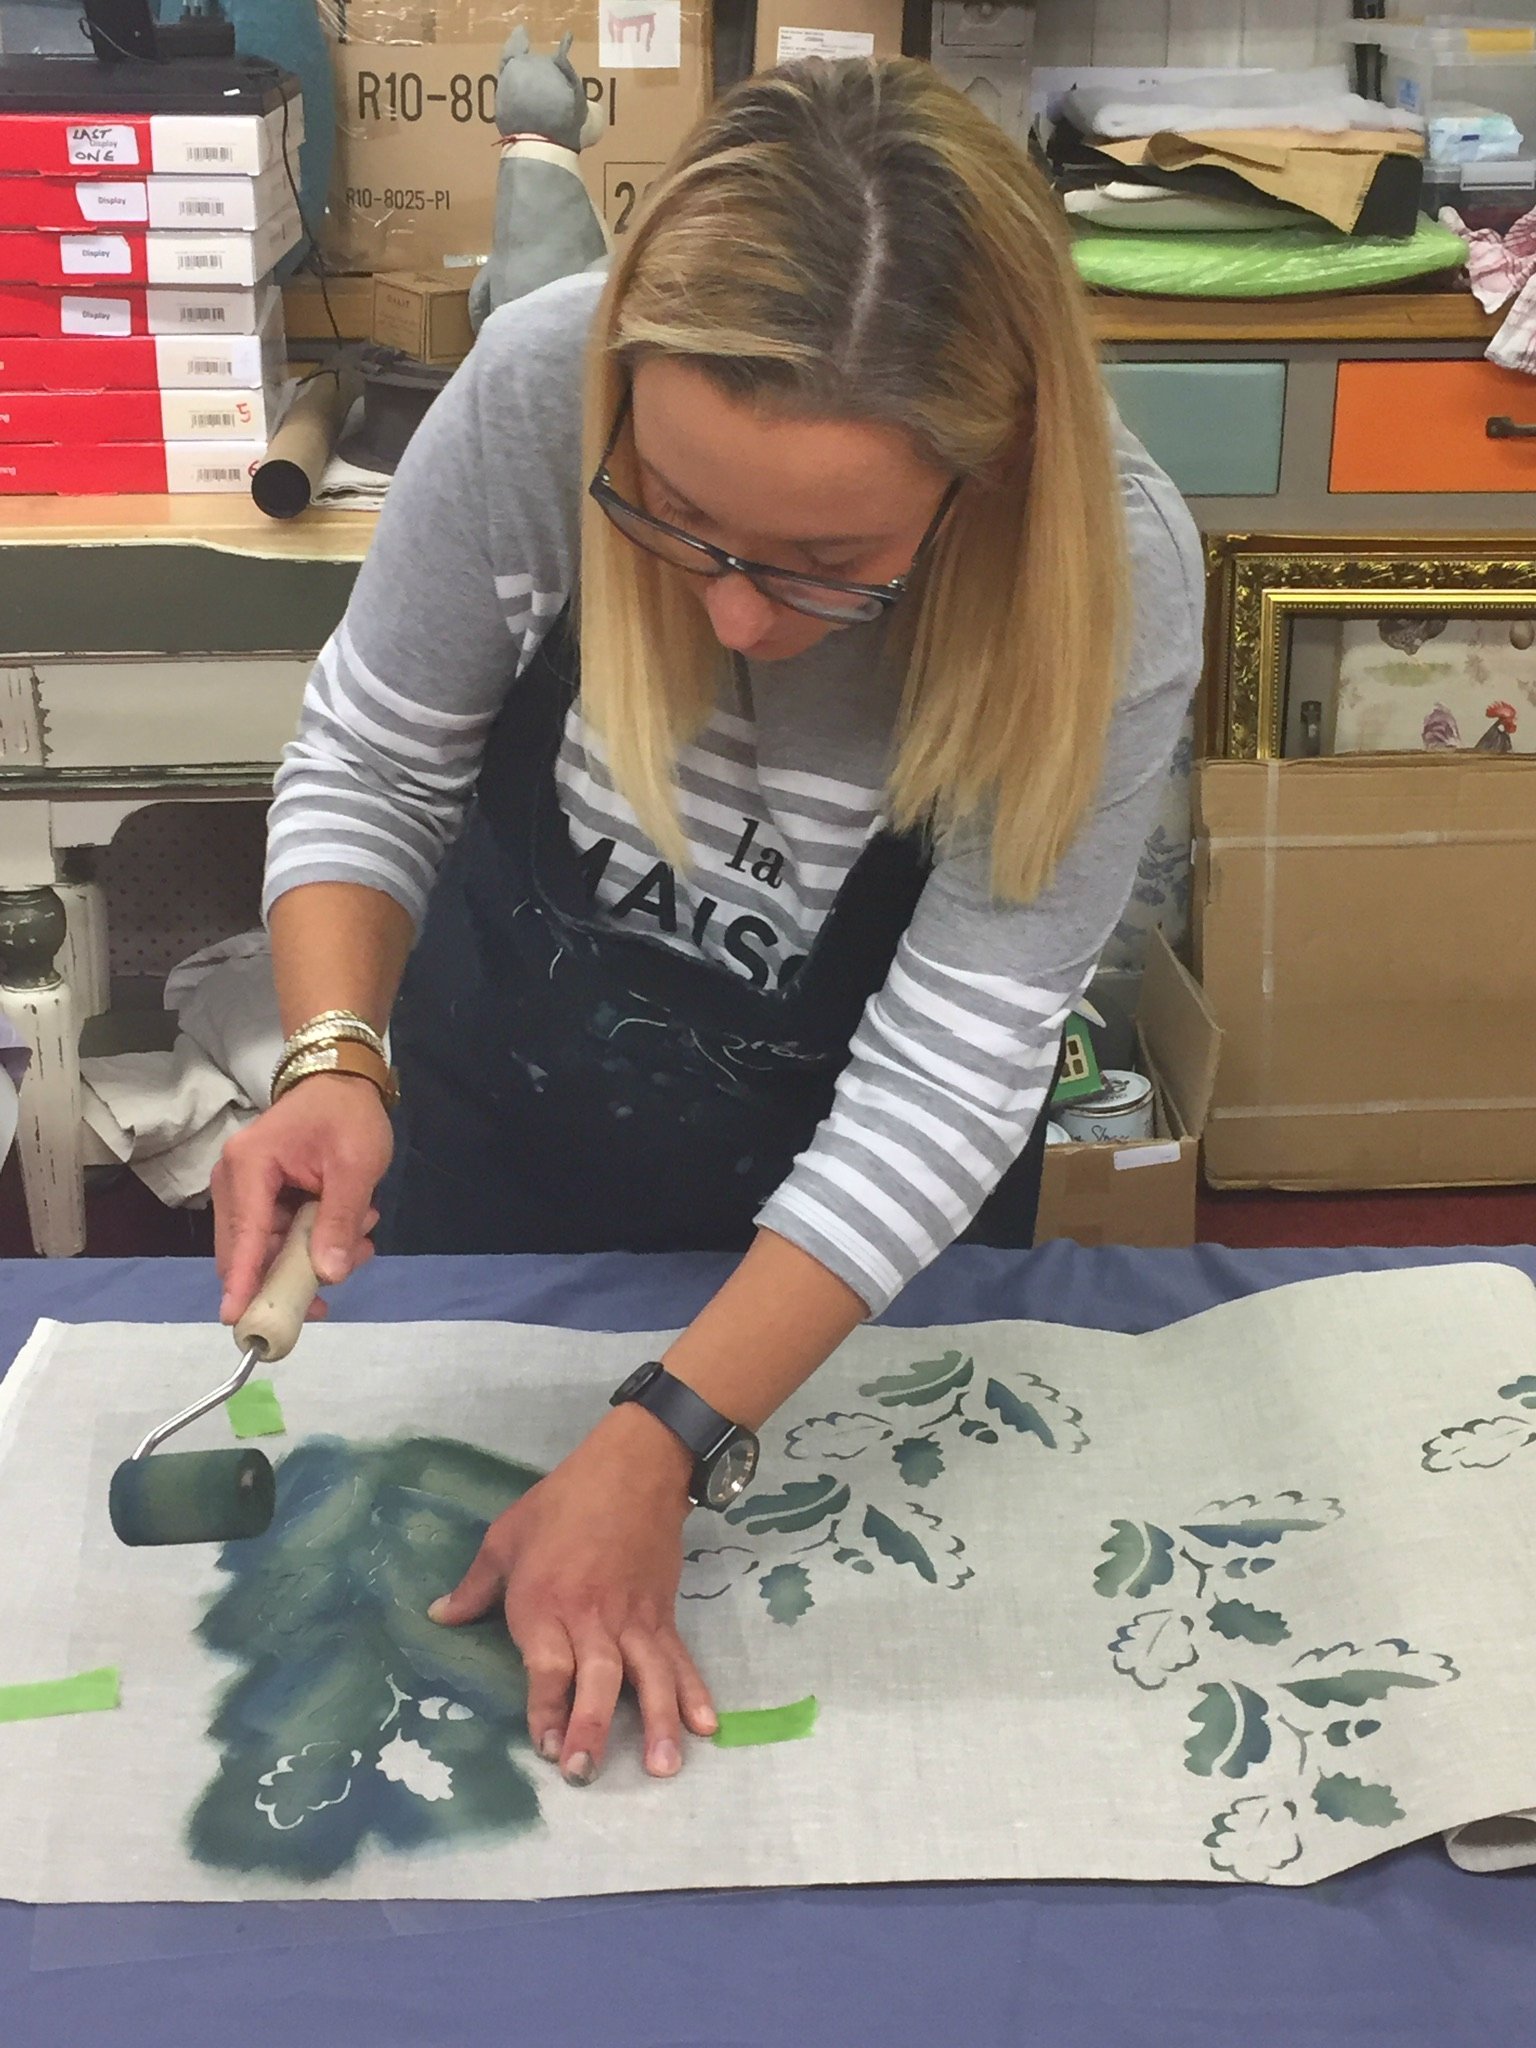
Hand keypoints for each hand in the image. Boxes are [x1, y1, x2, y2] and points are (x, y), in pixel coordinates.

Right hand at [212, 1073, 392, 1322]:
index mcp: (249, 1167)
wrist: (341, 1080)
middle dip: (291, 1276)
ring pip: (267, 1249)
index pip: (244, 1235)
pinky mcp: (259, 1197)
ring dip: (310, 1258)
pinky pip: (277, 1237)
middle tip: (335, 1286)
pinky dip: (310, 1244)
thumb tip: (327, 1275)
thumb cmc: (347, 1116)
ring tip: (360, 1243)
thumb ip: (340, 1221)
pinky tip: (351, 1236)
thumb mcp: (355, 1168)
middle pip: (248, 1251)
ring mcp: (244, 1190)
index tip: (237, 1320)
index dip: (242, 1281)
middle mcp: (234, 1181)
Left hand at [428, 1406, 717, 1783]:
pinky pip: (679, 1658)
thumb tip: (438, 1617)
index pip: (547, 1665)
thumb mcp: (506, 1537)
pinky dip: (693, 1691)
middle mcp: (592, 1618)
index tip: (546, 1747)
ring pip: (647, 1675)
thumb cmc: (561, 1503)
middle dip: (591, 1726)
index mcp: (545, 1602)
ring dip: (655, 1721)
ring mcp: (634, 1619)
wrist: (633, 1468)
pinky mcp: (663, 1614)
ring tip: (661, 1767)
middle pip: (597, 1677)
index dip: (546, 1707)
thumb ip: (475, 1586)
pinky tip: (706, 1725)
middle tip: (585, 1772)